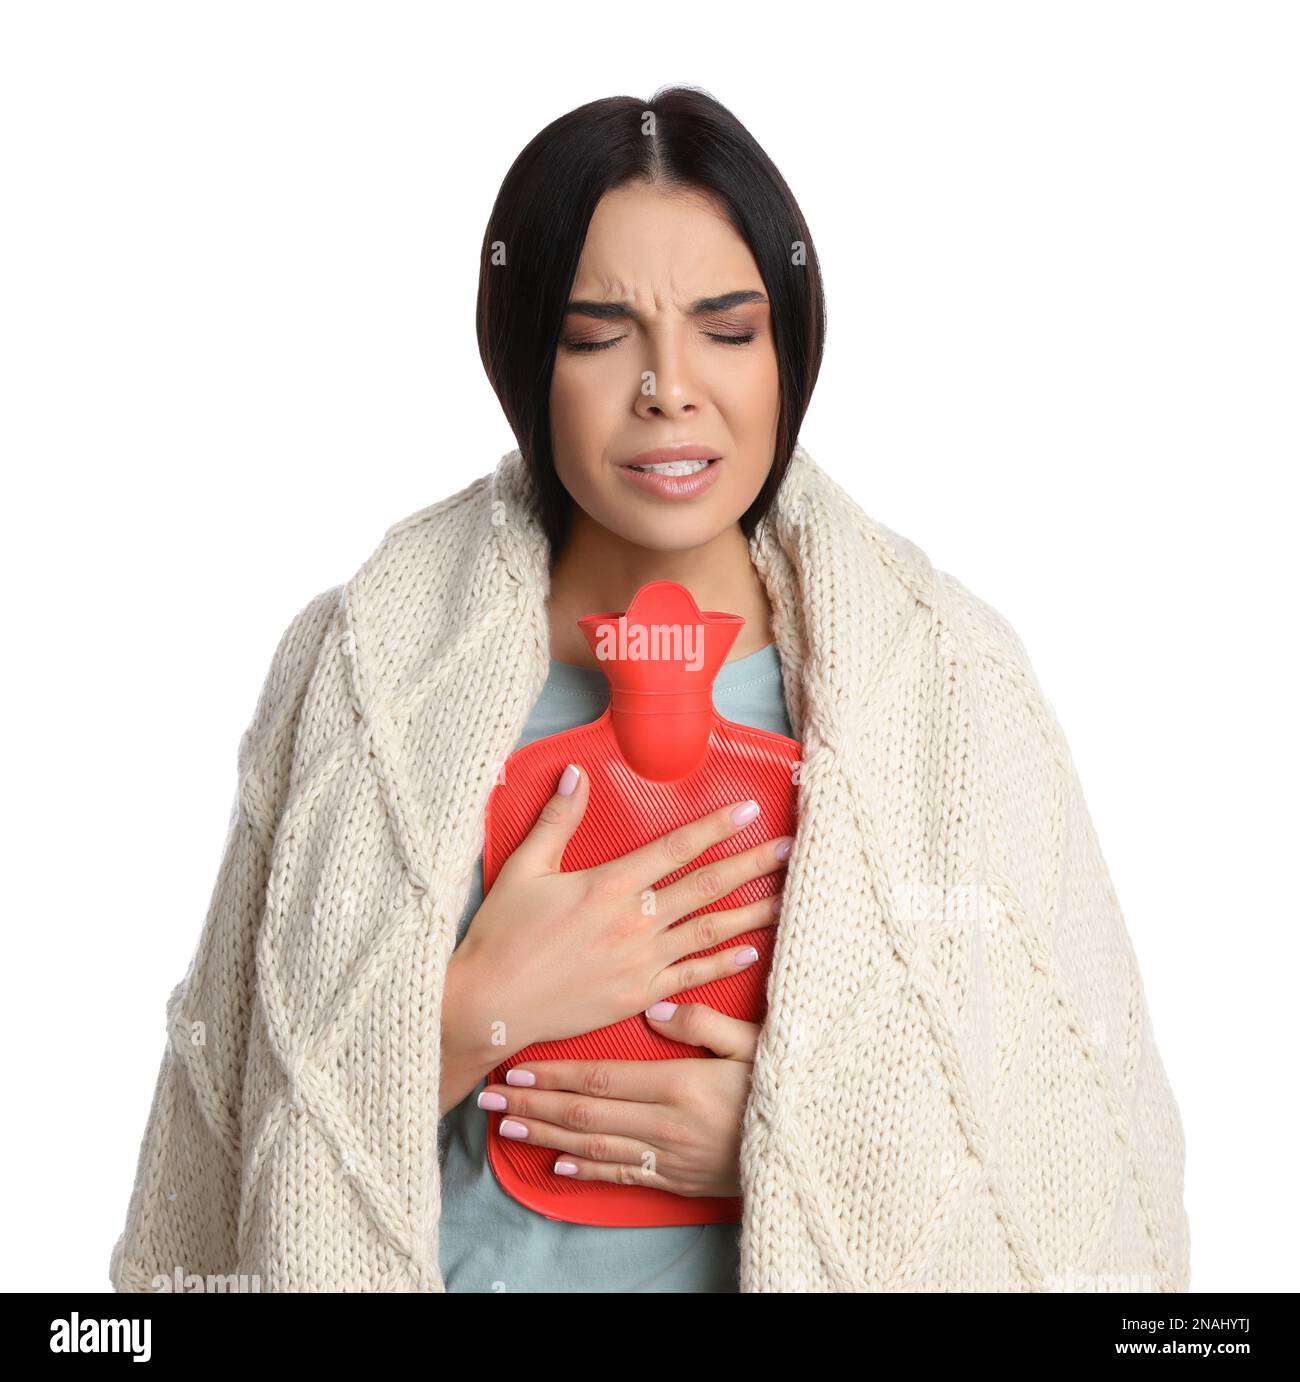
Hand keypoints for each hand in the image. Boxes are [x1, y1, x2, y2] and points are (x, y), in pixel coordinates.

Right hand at [454, 762, 789, 1059]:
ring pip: (709, 930)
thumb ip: (557, 820)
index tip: (749, 811)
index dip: (715, 827)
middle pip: (706, 886)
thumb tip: (576, 774)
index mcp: (608, 885)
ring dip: (752, 912)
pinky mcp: (639, 995)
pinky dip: (723, 962)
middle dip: (752, 865)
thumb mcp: (525, 869)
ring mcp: (640, 961)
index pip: (675, 848)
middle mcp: (634, 921)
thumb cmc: (502, 935)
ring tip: (788, 897)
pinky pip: (692, 975)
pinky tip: (751, 950)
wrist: (490, 1005)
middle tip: (791, 849)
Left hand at [475, 1002, 758, 1197]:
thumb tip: (653, 1010)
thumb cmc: (786, 1086)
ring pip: (593, 1147)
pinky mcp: (677, 1180)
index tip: (516, 1066)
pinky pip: (621, 1176)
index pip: (600, 1079)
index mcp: (680, 1085)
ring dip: (546, 1137)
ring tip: (508, 1126)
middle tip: (490, 1097)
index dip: (553, 1074)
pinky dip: (586, 1171)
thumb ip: (702, 1022)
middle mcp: (666, 1125)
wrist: (816, 1147)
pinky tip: (558, 1166)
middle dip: (532, 1104)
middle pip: (584, 1114)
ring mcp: (668, 1157)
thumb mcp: (754, 1043)